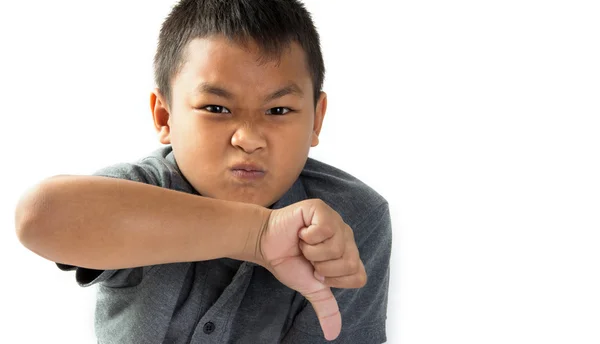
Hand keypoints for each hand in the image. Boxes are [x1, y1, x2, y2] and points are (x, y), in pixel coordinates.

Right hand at [256, 199, 366, 340]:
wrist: (265, 245)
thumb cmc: (289, 260)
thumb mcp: (310, 286)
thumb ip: (325, 307)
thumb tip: (333, 334)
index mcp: (348, 253)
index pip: (358, 276)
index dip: (336, 279)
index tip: (317, 272)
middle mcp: (346, 236)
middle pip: (350, 263)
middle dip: (322, 267)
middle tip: (309, 258)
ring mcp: (335, 221)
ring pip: (337, 247)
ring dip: (313, 252)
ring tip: (303, 244)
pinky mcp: (321, 209)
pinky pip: (325, 229)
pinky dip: (308, 237)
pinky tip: (301, 232)